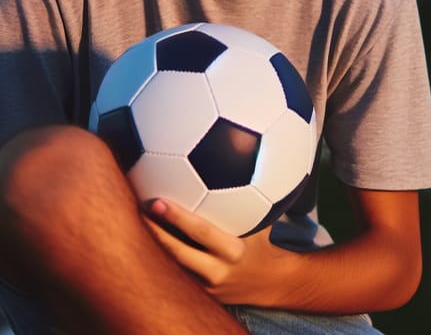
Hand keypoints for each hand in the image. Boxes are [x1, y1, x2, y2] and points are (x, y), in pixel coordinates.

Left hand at [143, 199, 286, 304]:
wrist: (267, 283)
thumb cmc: (261, 243)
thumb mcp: (262, 222)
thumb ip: (249, 201)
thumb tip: (243, 162)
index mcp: (233, 250)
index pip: (201, 231)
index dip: (178, 217)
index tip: (158, 201)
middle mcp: (218, 270)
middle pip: (177, 251)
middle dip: (155, 231)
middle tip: (138, 208)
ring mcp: (205, 286)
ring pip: (172, 265)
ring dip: (153, 244)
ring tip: (136, 221)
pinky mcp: (197, 294)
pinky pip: (176, 272)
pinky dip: (161, 256)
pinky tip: (146, 239)